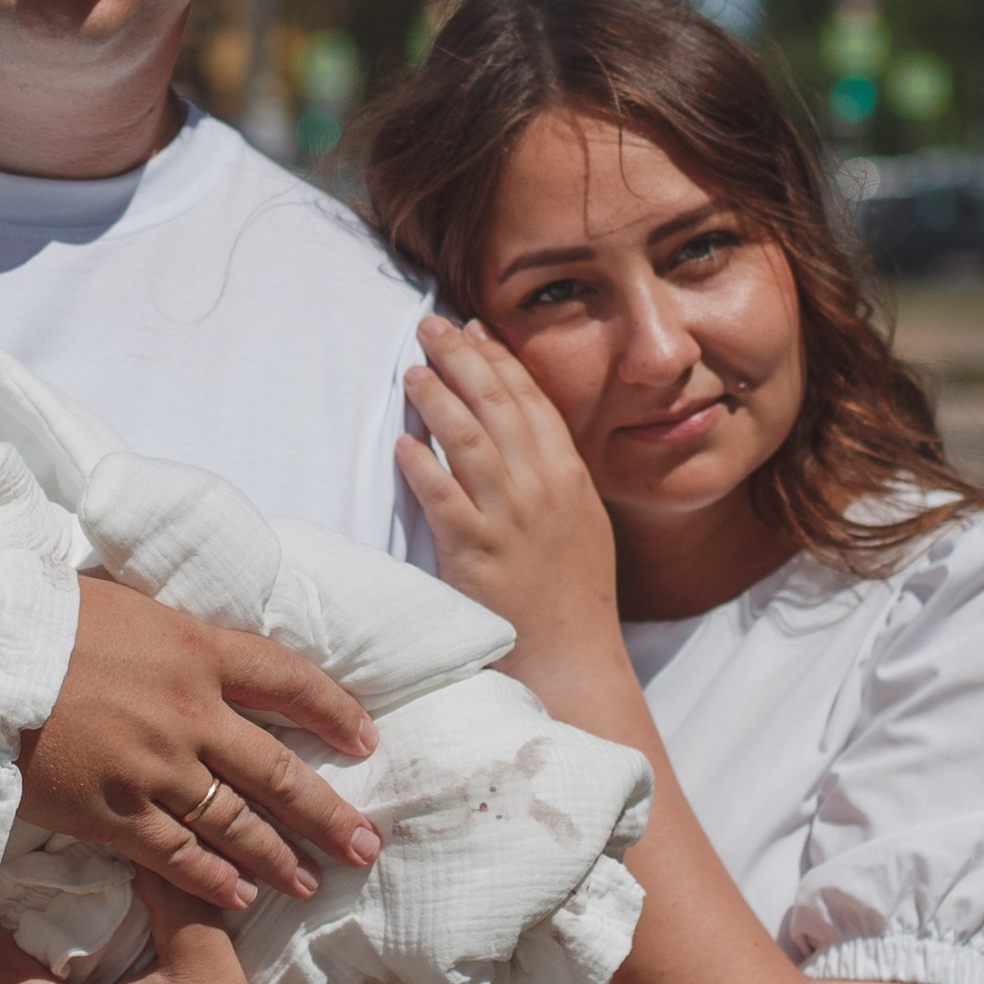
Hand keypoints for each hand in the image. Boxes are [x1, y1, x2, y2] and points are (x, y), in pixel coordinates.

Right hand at [18, 578, 380, 912]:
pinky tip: (240, 897)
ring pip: (236, 822)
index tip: (366, 739)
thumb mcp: (122, 603)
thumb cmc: (37, 616)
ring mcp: (156, 767)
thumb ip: (168, 635)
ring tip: (311, 881)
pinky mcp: (113, 812)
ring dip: (279, 856)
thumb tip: (189, 645)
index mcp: (198, 649)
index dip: (335, 711)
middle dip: (328, 813)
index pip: (289, 681)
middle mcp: (192, 713)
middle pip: (280, 770)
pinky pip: (178, 854)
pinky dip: (213, 878)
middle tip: (366, 844)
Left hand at [399, 317, 622, 689]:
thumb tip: (529, 440)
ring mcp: (510, 517)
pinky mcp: (476, 550)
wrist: (572, 657)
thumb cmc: (573, 597)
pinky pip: (442, 496)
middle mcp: (543, 487)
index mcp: (570, 476)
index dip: (500, 358)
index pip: (532, 399)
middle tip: (430, 326)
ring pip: (469, 440)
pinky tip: (401, 442)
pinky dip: (421, 465)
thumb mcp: (582, 523)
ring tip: (411, 371)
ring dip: (437, 399)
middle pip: (498, 405)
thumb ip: (558, 478)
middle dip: (462, 358)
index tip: (474, 327)